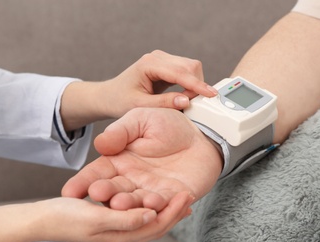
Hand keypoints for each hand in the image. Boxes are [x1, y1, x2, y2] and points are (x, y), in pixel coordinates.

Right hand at [33, 193, 192, 241]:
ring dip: (165, 210)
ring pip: (147, 221)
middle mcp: (120, 234)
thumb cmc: (62, 217)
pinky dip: (152, 207)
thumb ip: (124, 219)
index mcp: (117, 235)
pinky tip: (158, 199)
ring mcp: (116, 228)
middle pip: (153, 226)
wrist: (38, 220)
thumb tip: (150, 217)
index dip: (170, 214)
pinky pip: (136, 215)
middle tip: (189, 198)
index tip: (184, 198)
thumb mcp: (94, 218)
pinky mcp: (110, 219)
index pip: (151, 227)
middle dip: (172, 212)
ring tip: (182, 199)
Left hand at [60, 50, 216, 130]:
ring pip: (191, 67)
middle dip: (197, 85)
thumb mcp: (140, 106)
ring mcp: (163, 60)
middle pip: (190, 66)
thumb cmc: (120, 101)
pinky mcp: (166, 66)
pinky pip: (186, 71)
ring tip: (186, 102)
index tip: (210, 94)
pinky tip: (185, 96)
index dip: (197, 85)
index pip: (180, 72)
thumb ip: (164, 103)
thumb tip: (187, 100)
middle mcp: (157, 57)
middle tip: (192, 105)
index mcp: (149, 64)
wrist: (110, 96)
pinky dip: (190, 83)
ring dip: (194, 84)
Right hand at [62, 108, 222, 211]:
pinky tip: (153, 203)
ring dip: (128, 204)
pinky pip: (162, 205)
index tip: (70, 192)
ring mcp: (150, 190)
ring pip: (136, 202)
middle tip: (97, 193)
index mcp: (119, 161)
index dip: (83, 182)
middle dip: (105, 194)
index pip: (97, 174)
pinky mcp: (171, 197)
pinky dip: (158, 206)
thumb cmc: (169, 124)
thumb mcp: (141, 119)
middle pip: (114, 191)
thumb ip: (120, 131)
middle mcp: (131, 179)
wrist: (201, 132)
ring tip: (121, 203)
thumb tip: (99, 145)